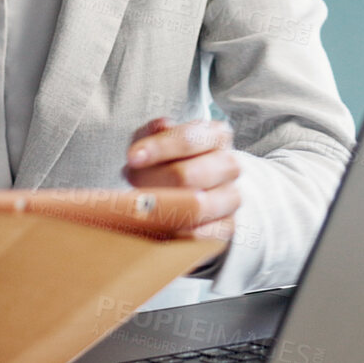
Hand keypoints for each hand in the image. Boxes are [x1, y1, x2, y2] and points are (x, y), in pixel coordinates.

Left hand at [123, 117, 240, 240]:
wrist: (196, 186)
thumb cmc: (171, 158)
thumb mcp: (159, 139)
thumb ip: (154, 132)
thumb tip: (161, 127)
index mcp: (217, 135)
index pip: (188, 139)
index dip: (157, 148)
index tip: (132, 157)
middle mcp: (229, 165)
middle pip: (187, 175)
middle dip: (152, 180)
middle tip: (131, 182)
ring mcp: (232, 197)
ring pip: (196, 206)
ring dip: (161, 207)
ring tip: (141, 204)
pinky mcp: (228, 226)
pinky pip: (201, 235)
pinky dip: (176, 233)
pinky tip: (157, 226)